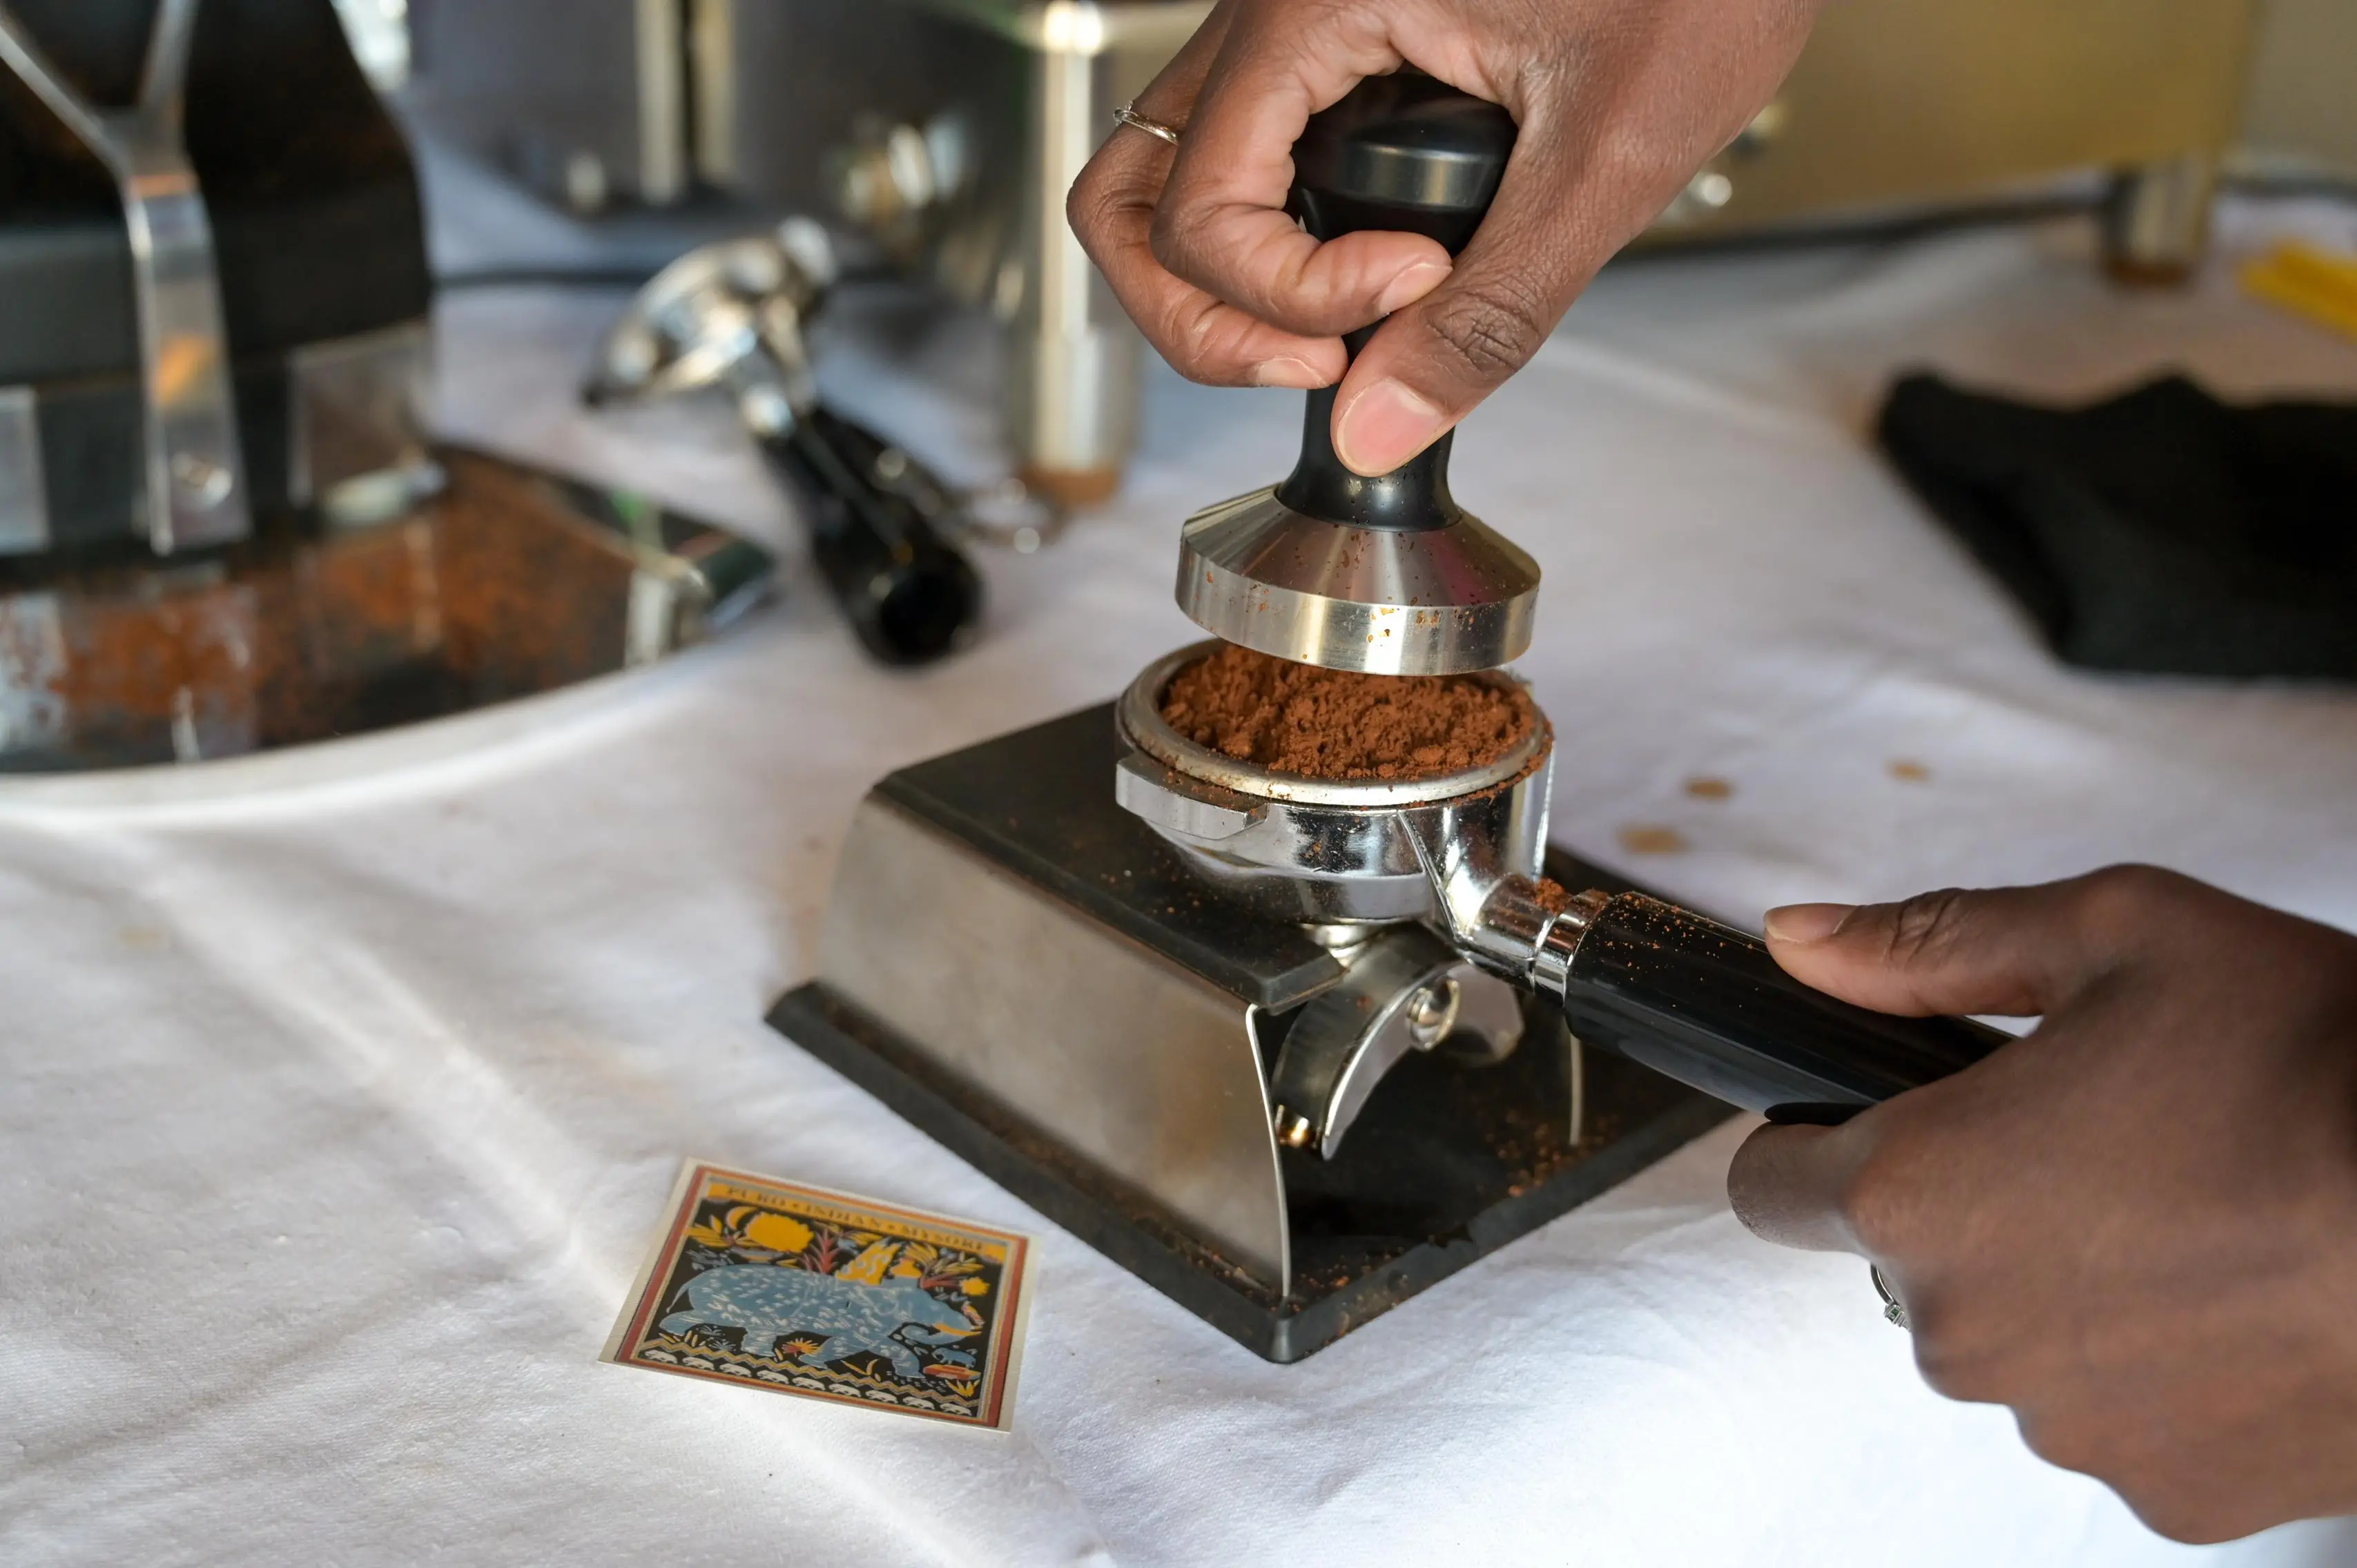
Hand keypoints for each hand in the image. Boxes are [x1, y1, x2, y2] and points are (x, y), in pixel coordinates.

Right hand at [1066, 0, 1822, 474]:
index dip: (1289, 295)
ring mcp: (1291, 31)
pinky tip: (1364, 279)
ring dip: (1219, 289)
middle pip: (1130, 197)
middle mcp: (1274, 6)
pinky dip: (1269, 245)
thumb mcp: (1606, 156)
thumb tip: (1377, 427)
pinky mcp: (1328, 53)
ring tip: (1331, 337)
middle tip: (1315, 366)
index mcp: (1314, 2)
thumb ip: (1491, 310)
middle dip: (1199, 316)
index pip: (1200, 208)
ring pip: (1165, 181)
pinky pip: (1238, 162)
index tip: (1406, 298)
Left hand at [1731, 866, 2356, 1541]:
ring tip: (2195, 1213)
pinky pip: (2119, 1416)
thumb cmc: (2318, 1063)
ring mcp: (2064, 1426)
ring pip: (2020, 1343)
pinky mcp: (2165, 1493)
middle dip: (1978, 1204)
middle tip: (2102, 1140)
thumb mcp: (2114, 935)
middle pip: (1911, 1265)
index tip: (1867, 1121)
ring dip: (2072, 1287)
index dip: (1809, 1143)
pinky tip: (2240, 1296)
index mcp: (1919, 1190)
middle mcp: (1963, 1330)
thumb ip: (1927, 945)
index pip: (1772, 1190)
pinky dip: (2160, 1366)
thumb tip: (1798, 941)